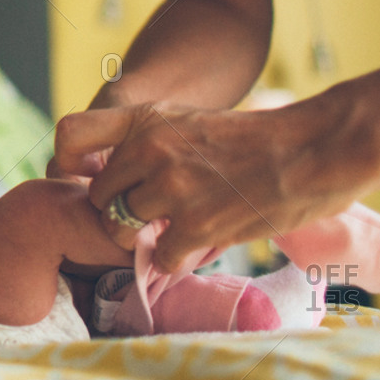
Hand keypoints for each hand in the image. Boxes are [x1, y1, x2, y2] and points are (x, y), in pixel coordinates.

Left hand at [53, 100, 356, 272]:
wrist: (313, 150)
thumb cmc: (252, 139)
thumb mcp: (186, 120)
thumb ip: (146, 142)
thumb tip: (111, 179)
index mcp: (143, 119)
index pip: (70, 136)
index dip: (66, 165)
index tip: (85, 181)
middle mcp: (148, 150)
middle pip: (97, 197)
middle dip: (117, 212)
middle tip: (149, 216)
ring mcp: (170, 188)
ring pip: (121, 231)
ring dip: (144, 239)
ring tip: (174, 229)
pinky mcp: (196, 225)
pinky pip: (162, 259)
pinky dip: (177, 259)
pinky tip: (199, 244)